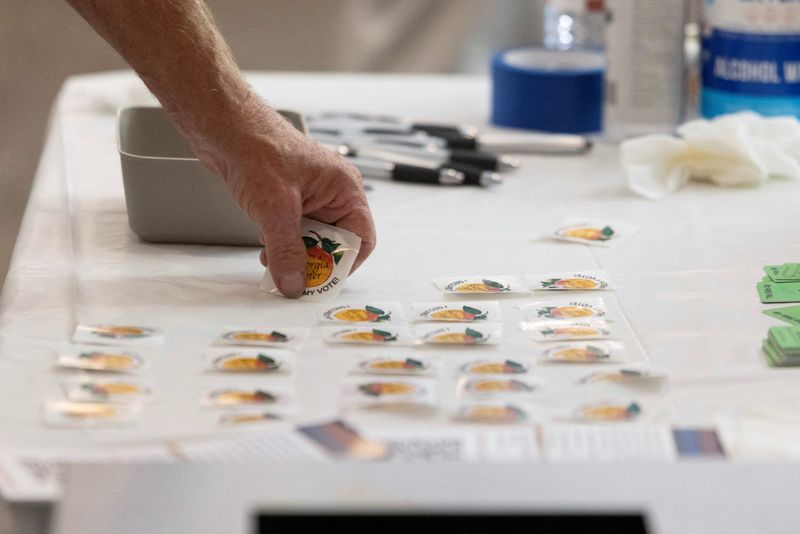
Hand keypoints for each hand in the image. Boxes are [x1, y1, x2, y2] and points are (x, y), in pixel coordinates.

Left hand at [199, 97, 375, 297]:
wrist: (224, 126)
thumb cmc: (258, 148)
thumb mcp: (276, 208)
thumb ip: (287, 250)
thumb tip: (294, 283)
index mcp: (344, 188)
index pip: (361, 237)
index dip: (344, 262)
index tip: (323, 280)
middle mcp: (332, 193)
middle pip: (335, 242)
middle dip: (314, 261)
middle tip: (295, 277)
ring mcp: (309, 196)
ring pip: (311, 239)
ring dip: (294, 254)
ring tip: (273, 261)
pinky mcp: (288, 199)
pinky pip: (293, 231)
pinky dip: (281, 244)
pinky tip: (265, 248)